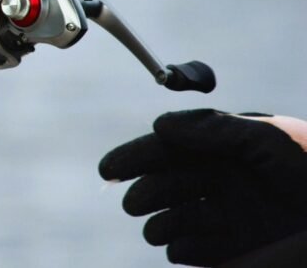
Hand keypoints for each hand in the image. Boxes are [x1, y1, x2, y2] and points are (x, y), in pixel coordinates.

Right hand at [99, 109, 306, 265]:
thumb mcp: (268, 141)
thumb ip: (215, 129)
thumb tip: (162, 126)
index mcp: (225, 148)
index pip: (169, 147)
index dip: (137, 156)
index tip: (109, 169)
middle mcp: (222, 179)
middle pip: (167, 183)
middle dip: (144, 192)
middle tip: (131, 204)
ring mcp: (229, 214)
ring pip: (176, 217)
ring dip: (158, 222)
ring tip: (154, 230)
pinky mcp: (237, 248)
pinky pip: (195, 249)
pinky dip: (180, 248)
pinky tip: (176, 246)